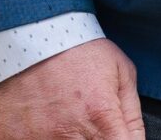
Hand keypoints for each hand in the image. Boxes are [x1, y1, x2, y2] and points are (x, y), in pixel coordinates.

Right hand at [0, 36, 146, 138]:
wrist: (28, 32)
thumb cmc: (79, 49)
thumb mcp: (120, 71)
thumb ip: (132, 117)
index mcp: (100, 121)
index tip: (114, 135)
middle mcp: (68, 137)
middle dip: (93, 139)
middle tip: (87, 122)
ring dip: (64, 137)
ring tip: (65, 119)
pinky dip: (38, 137)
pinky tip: (42, 123)